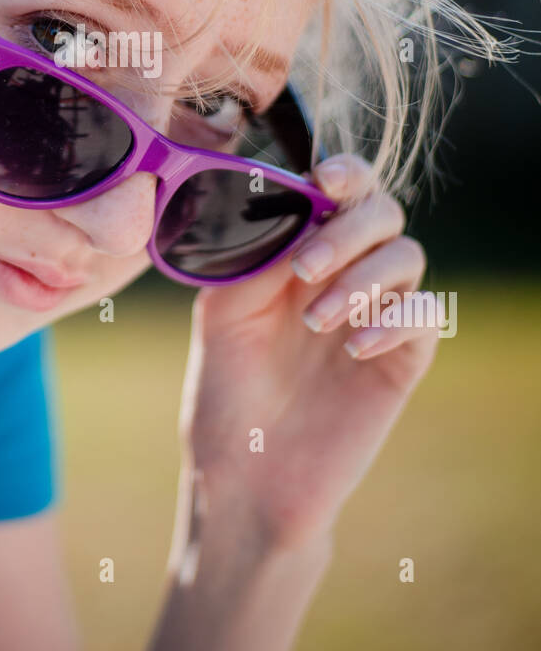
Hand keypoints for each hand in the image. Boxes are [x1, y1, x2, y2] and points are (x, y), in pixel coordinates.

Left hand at [180, 154, 438, 551]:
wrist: (245, 478)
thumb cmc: (224, 393)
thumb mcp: (223, 311)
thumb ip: (258, 255)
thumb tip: (298, 208)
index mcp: (301, 253)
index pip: (341, 191)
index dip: (344, 173)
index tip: (325, 179)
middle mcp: (345, 275)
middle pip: (382, 213)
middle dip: (348, 230)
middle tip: (305, 268)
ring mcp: (377, 316)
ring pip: (408, 257)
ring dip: (364, 277)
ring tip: (316, 322)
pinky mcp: (402, 361)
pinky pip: (427, 316)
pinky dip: (395, 320)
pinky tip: (354, 348)